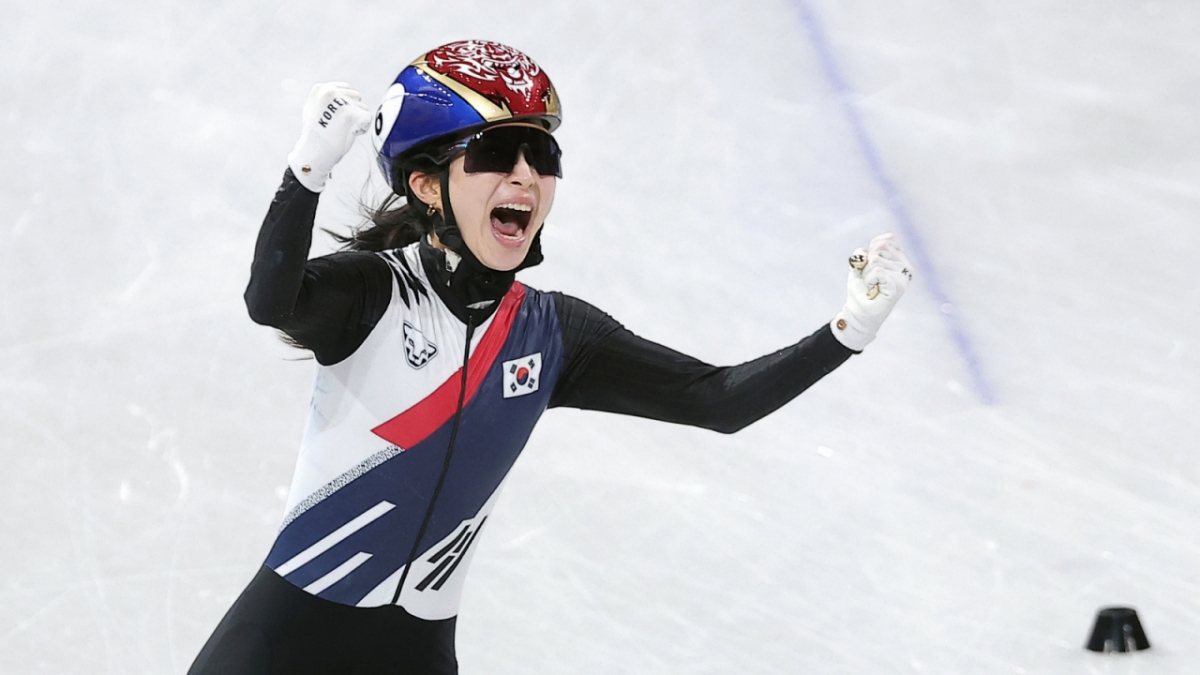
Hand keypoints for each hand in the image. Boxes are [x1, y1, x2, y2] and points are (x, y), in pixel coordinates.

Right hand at [286, 82, 372, 192]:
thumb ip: (328, 96)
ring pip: (363, 108)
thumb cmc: (316, 134)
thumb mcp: (315, 107)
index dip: (345, 104)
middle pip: (357, 97)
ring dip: (357, 120)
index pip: (347, 89)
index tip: (333, 116)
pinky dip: (362, 128)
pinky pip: (368, 119)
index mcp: (321, 89)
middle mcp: (330, 92)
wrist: (313, 152)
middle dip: (352, 111)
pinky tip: (348, 134)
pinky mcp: (350, 116)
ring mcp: (340, 103)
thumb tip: (344, 90)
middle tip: (337, 124)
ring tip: (341, 129)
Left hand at [830, 233, 912, 350]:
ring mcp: (904, 277)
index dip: (872, 250)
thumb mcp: (859, 266)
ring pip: (876, 260)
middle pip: (880, 247)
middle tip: (870, 278)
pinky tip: (873, 289)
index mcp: (900, 259)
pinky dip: (869, 279)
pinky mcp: (898, 286)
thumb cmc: (861, 289)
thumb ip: (863, 254)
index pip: (888, 240)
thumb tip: (865, 253)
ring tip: (872, 285)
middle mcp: (906, 267)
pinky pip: (877, 270)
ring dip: (867, 273)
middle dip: (867, 262)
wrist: (858, 313)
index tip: (870, 267)